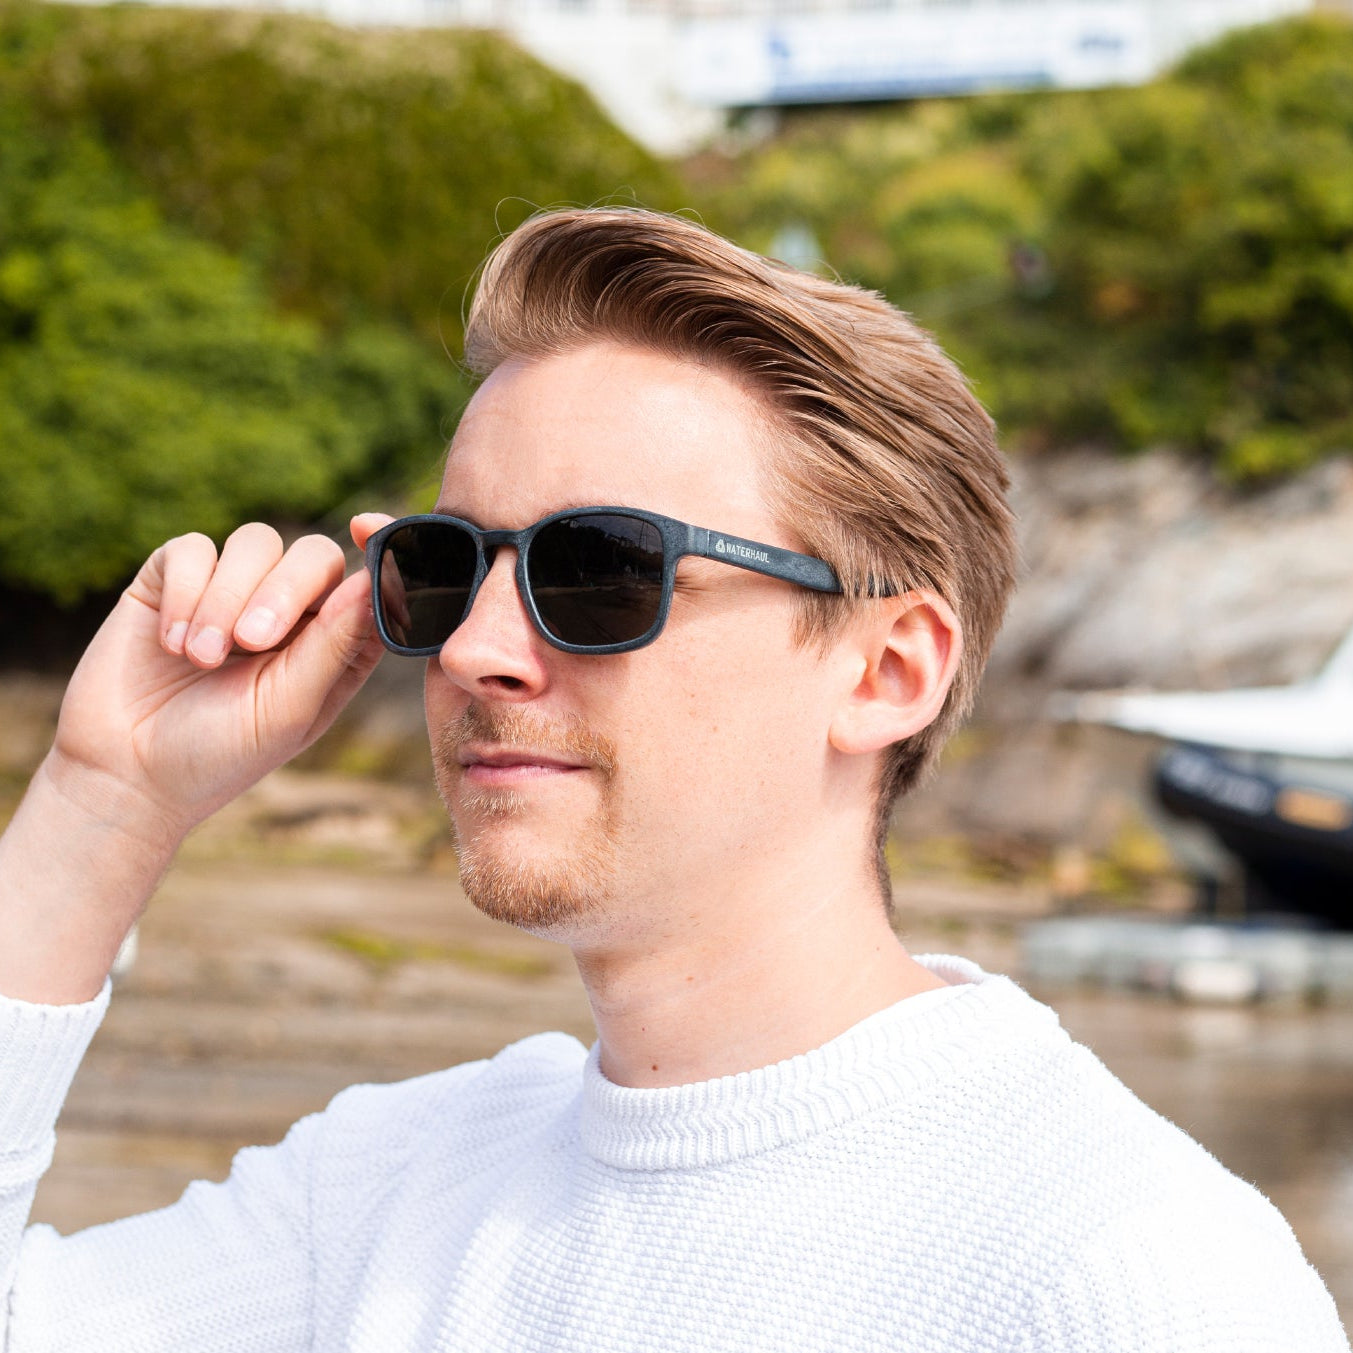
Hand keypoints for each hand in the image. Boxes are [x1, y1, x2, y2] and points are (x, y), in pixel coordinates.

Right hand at [47, 515, 392, 847]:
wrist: (128, 772)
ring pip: (255, 542)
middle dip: (285, 589)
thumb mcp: (289, 706)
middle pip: (314, 554)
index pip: (370, 583)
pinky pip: (194, 549)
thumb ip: (335, 644)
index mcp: (335, 642)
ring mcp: (234, 588)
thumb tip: (373, 582)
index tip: (366, 528)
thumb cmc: (223, 751)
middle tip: (251, 642)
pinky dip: (185, 593)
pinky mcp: (175, 578)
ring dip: (227, 599)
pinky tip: (171, 645)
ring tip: (201, 659)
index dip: (378, 551)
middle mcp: (292, 609)